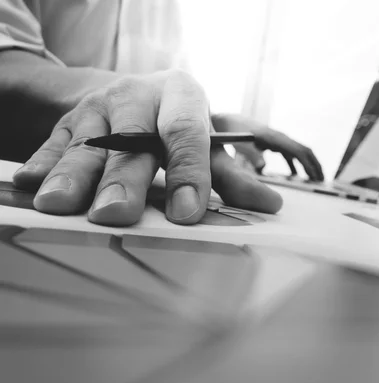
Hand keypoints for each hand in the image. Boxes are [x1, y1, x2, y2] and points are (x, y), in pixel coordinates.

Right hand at [12, 70, 281, 225]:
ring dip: (72, 175)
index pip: (187, 133)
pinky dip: (41, 164)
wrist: (129, 92)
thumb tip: (270, 205)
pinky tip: (29, 185)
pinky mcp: (68, 120)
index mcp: (181, 97)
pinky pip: (52, 142)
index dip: (188, 172)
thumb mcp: (205, 139)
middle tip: (115, 215)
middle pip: (131, 141)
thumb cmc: (174, 122)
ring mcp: (99, 108)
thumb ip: (231, 174)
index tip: (187, 211)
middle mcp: (138, 97)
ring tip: (59, 206)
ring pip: (86, 143)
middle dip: (122, 179)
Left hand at [212, 114, 323, 180]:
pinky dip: (294, 163)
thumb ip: (251, 154)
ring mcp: (274, 139)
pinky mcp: (269, 142)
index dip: (310, 164)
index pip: (300, 151)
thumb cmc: (230, 131)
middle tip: (321, 180)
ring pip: (297, 152)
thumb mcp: (239, 143)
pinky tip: (294, 175)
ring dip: (306, 165)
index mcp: (275, 137)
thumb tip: (263, 167)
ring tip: (312, 179)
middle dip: (314, 165)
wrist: (222, 119)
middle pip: (303, 150)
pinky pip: (287, 153)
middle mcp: (278, 137)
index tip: (317, 178)